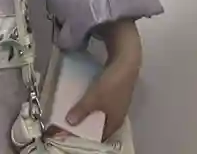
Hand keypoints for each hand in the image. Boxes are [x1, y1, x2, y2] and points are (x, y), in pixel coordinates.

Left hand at [66, 20, 142, 136]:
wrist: (127, 60)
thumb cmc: (112, 84)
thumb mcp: (93, 98)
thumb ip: (81, 111)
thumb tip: (69, 122)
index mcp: (114, 122)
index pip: (98, 136)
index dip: (84, 134)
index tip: (70, 131)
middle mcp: (118, 115)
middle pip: (98, 124)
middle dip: (85, 122)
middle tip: (69, 121)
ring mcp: (118, 103)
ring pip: (100, 112)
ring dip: (88, 111)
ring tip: (74, 109)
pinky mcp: (116, 92)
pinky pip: (101, 102)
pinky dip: (93, 102)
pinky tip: (85, 97)